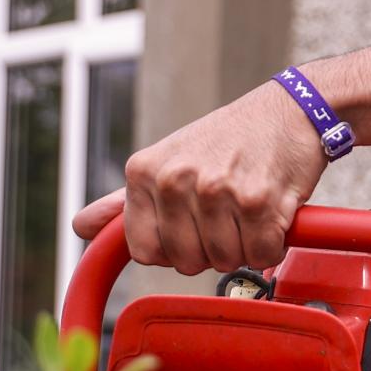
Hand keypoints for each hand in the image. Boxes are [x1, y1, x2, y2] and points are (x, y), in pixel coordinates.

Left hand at [69, 81, 329, 274]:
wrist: (291, 109)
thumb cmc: (229, 139)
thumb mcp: (168, 159)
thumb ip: (123, 202)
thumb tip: (80, 228)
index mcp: (144, 172)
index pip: (144, 252)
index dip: (174, 248)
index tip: (192, 224)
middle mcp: (174, 179)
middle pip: (186, 262)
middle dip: (212, 248)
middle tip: (227, 212)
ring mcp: (214, 190)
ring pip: (224, 261)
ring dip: (244, 245)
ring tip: (249, 207)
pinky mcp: (256, 201)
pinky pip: (261, 254)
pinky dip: (272, 243)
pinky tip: (272, 210)